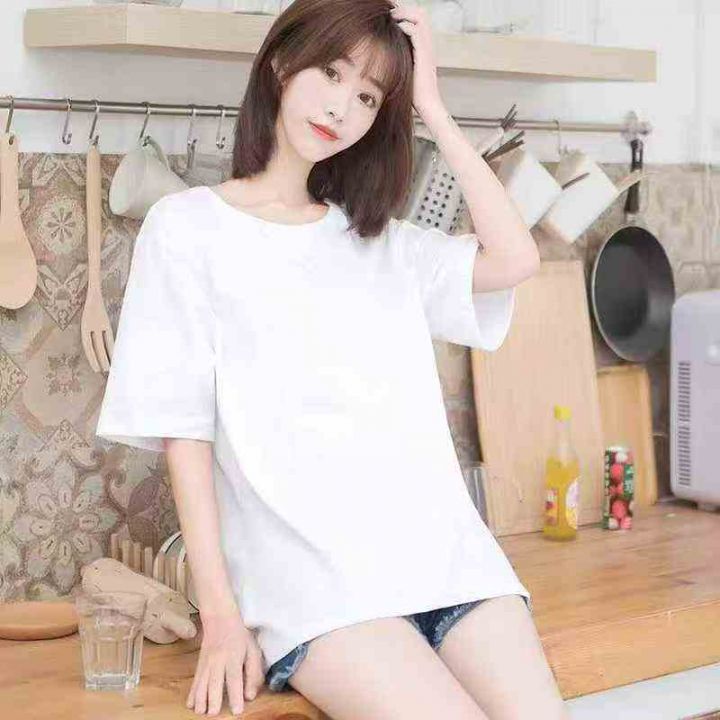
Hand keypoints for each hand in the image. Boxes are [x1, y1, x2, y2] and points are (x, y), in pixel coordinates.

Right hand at [186, 610, 265, 715]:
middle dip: (213, 699)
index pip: (235, 677)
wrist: (220, 619)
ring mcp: (207, 662)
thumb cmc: (240, 636)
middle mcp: (219, 661)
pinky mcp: (199, 664)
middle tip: (213, 714)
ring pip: (202, 682)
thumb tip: (250, 695)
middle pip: (215, 681)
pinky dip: (192, 693)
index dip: (235, 694)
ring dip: (200, 698)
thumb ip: (253, 673)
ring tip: (201, 712)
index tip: (237, 710)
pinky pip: (195, 680)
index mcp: (234, 657)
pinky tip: (190, 704)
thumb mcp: (253, 650)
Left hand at [389, 1, 444, 117]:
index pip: (418, 17)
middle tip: (388, 14)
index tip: (389, 16)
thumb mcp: (404, 70)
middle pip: (420, 12)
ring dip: (404, 14)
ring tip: (390, 19)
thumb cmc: (413, 93)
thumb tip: (381, 53)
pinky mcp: (424, 53)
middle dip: (404, 9)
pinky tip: (394, 32)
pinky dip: (404, 27)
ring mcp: (428, 47)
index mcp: (425, 44)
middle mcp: (428, 42)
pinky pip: (415, 31)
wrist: (427, 105)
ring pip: (420, 16)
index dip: (405, 13)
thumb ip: (398, 57)